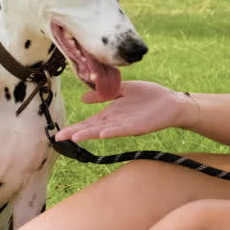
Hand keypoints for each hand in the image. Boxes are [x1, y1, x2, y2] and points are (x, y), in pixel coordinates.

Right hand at [55, 81, 192, 141]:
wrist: (170, 102)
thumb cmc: (148, 96)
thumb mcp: (122, 91)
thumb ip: (103, 95)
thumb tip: (83, 98)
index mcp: (111, 113)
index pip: (89, 121)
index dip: (74, 126)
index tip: (59, 133)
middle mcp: (115, 122)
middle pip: (92, 128)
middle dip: (76, 132)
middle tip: (59, 138)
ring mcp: (126, 125)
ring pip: (104, 130)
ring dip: (90, 134)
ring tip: (75, 136)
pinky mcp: (137, 126)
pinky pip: (122, 129)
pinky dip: (112, 131)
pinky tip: (101, 133)